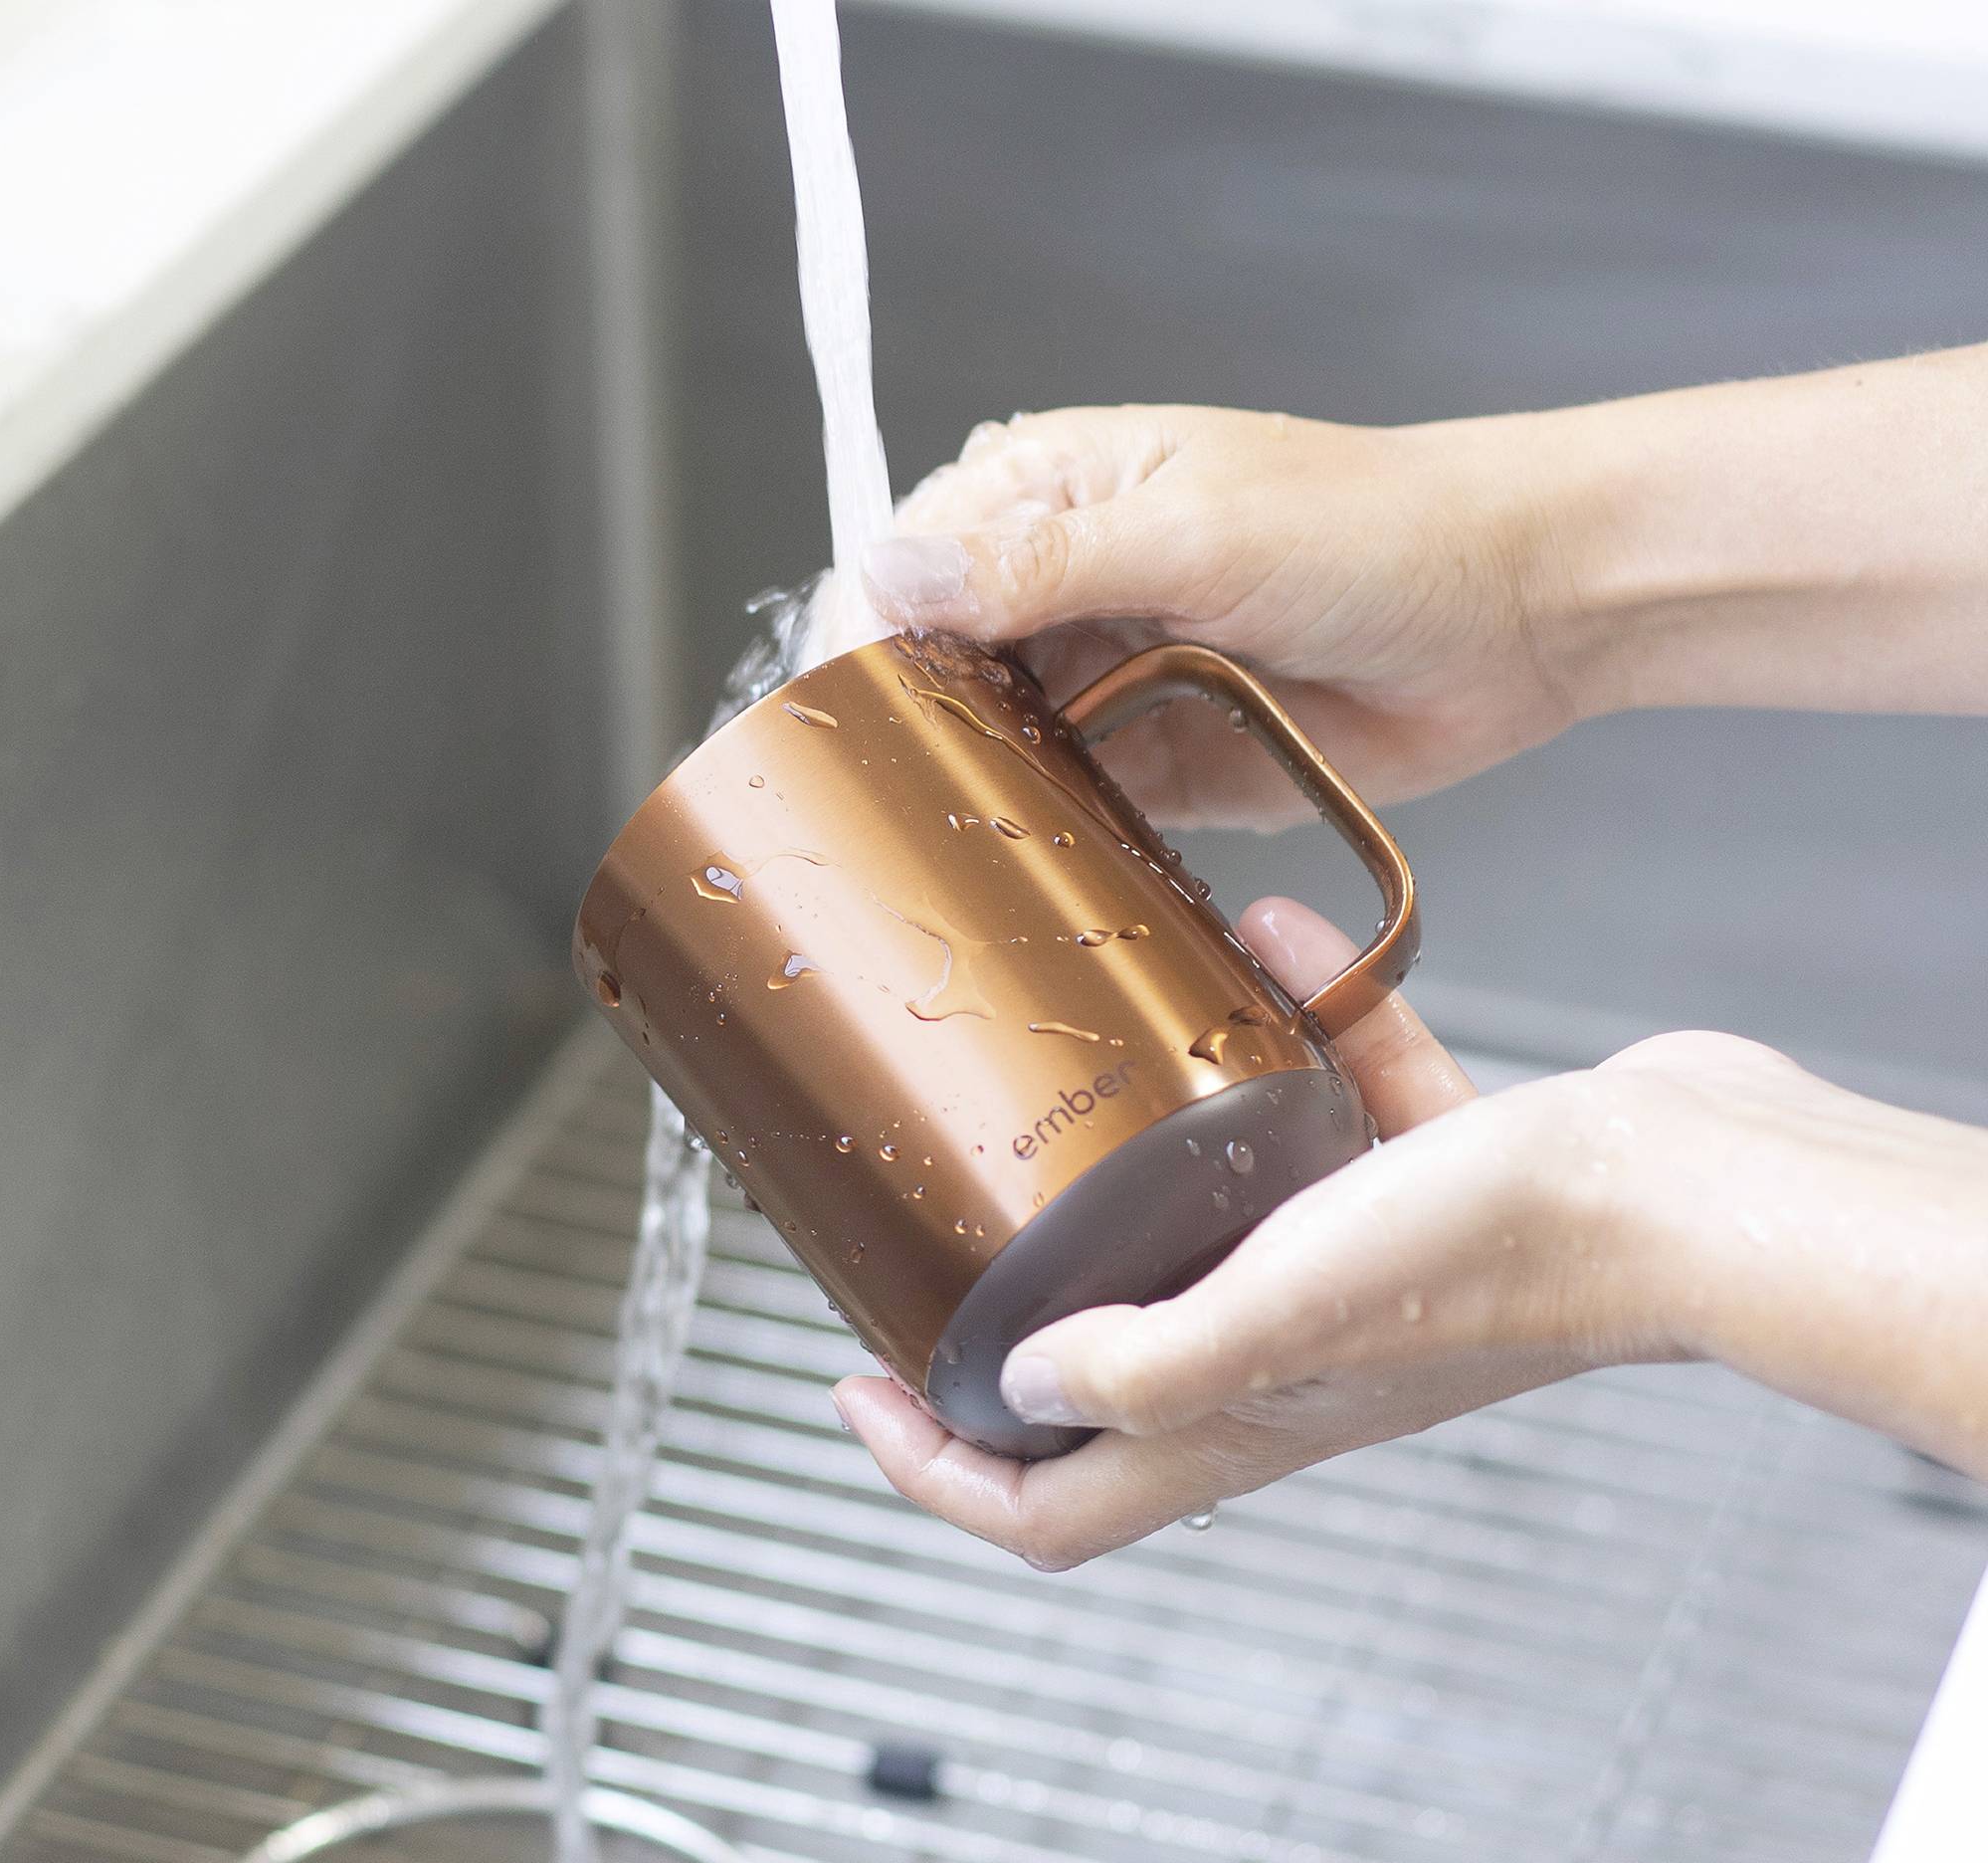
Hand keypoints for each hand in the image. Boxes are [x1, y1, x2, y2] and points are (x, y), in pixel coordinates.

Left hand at [834, 899, 1987, 1567]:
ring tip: (1067, 1086)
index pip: (1050, 1506)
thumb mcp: (1287, 1307)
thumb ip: (1147, 1359)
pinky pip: (1321, 1107)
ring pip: (1204, 1234)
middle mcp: (1281, 1360)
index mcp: (1238, 1418)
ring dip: (1137, 1169)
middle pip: (1099, 1381)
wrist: (1685, 1182)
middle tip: (925, 1242)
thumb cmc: (1508, 1253)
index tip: (863, 1390)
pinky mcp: (1411, 1179)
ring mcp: (1346, 1269)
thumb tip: (1021, 1381)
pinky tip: (1264, 940)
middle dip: (1001, 1324)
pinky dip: (1289, 1037)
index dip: (935, 1470)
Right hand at [861, 404, 1575, 824]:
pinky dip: (1060, 837)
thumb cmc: (1375, 529)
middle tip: (902, 808)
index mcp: (1058, 494)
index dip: (865, 643)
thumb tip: (889, 569)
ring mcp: (1116, 679)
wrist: (1516, 613)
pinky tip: (1044, 866)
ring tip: (967, 847)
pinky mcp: (1166, 764)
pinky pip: (1082, 810)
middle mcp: (1071, 587)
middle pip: (940, 670)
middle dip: (918, 733)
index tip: (847, 724)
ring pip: (1003, 748)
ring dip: (987, 794)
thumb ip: (1041, 563)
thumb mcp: (1195, 532)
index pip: (907, 566)